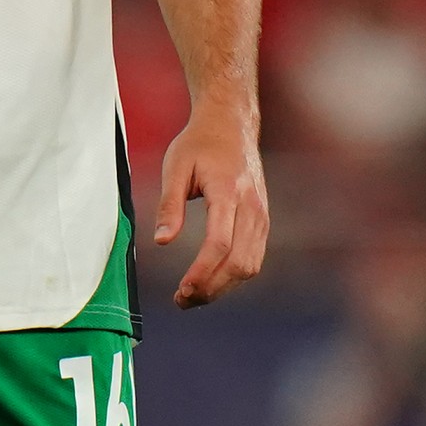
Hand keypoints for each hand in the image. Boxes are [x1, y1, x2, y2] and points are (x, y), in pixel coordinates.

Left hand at [154, 100, 268, 307]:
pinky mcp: (263, 221)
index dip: (201, 272)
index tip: (181, 290)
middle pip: (239, 262)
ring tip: (192, 295)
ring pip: (250, 266)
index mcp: (227, 190)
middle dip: (211, 288)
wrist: (232, 124)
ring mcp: (261, 214)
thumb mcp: (175, 167)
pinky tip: (210, 280)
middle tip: (181, 300)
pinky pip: (253, 258)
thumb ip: (169, 205)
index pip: (220, 242)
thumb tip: (162, 241)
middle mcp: (251, 205)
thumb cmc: (200, 143)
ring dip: (222, 287)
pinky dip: (233, 276)